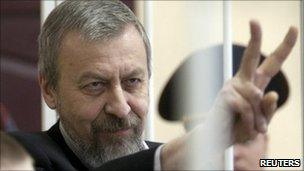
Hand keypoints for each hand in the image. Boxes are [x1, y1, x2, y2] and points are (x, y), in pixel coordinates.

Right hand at [161, 21, 297, 169]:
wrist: (218, 139)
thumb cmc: (237, 128)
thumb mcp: (260, 121)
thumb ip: (268, 110)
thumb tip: (273, 94)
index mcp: (253, 85)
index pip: (270, 64)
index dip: (283, 48)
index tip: (293, 29)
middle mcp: (242, 81)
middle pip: (251, 56)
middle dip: (254, 38)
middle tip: (254, 21)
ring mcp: (232, 87)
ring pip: (256, 96)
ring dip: (257, 118)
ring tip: (249, 127)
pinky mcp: (225, 96)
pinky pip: (247, 108)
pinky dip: (249, 122)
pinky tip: (241, 125)